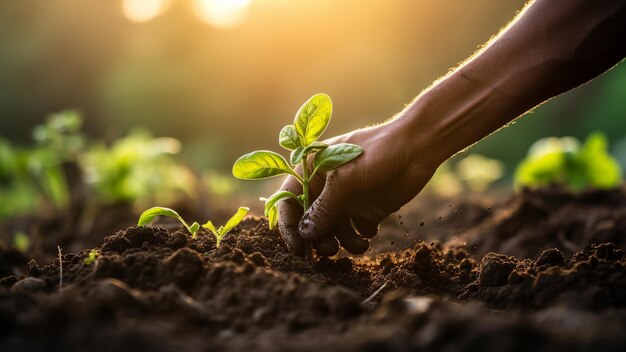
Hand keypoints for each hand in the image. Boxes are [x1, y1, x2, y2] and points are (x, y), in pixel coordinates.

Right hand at [277, 117, 440, 255]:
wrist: (418, 147)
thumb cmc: (377, 152)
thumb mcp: (346, 178)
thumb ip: (324, 207)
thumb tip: (305, 234)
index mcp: (311, 171)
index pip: (288, 202)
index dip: (289, 226)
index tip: (298, 249)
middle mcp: (325, 188)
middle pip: (309, 222)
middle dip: (318, 239)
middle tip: (330, 250)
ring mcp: (346, 200)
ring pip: (333, 232)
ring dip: (341, 242)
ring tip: (358, 245)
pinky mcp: (366, 210)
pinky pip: (355, 233)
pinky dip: (360, 237)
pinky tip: (371, 227)